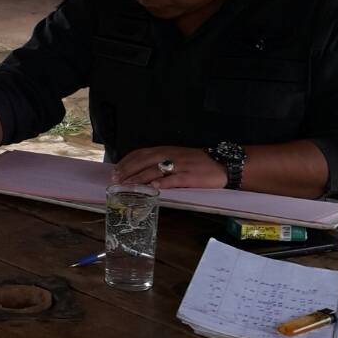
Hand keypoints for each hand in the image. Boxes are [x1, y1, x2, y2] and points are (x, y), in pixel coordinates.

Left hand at [112, 146, 226, 188]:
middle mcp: (170, 155)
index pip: (141, 153)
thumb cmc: (197, 162)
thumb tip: (140, 169)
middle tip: (116, 180)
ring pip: (155, 170)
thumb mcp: (176, 156)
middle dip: (128, 170)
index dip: (127, 162)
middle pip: (144, 161)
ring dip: (139, 178)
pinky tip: (153, 187)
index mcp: (166, 150)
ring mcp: (180, 166)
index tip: (115, 170)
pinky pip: (174, 179)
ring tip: (127, 186)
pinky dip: (162, 183)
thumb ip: (160, 161)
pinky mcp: (190, 177)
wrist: (222, 164)